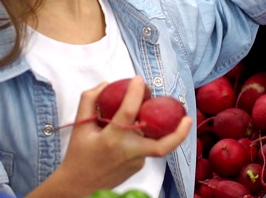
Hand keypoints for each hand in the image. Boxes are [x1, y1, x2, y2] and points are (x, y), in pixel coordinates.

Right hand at [31, 76, 192, 197]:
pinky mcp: (139, 167)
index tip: (138, 79)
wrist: (79, 187)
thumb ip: (90, 101)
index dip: (135, 93)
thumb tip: (106, 84)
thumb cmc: (78, 155)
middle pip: (162, 146)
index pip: (128, 112)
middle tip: (187, 117)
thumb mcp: (80, 127)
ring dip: (167, 131)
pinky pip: (147, 147)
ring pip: (156, 144)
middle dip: (179, 133)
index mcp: (111, 139)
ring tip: (173, 117)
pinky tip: (143, 126)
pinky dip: (147, 135)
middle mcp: (128, 152)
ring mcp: (136, 162)